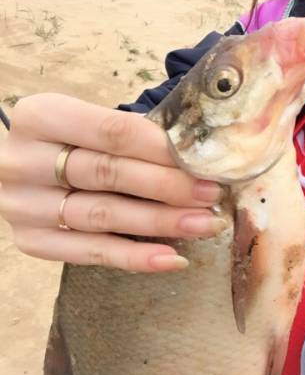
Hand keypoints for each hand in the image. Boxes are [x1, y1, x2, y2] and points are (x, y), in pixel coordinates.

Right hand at [0, 93, 223, 271]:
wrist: (30, 163)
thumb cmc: (73, 138)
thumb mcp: (90, 120)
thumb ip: (132, 133)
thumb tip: (198, 157)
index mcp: (39, 116)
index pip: (110, 132)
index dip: (159, 148)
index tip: (201, 161)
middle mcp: (22, 161)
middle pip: (107, 174)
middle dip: (167, 185)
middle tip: (211, 193)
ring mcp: (22, 206)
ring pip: (102, 215)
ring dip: (160, 221)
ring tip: (204, 224)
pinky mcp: (31, 241)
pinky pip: (90, 253)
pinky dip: (134, 257)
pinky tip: (172, 258)